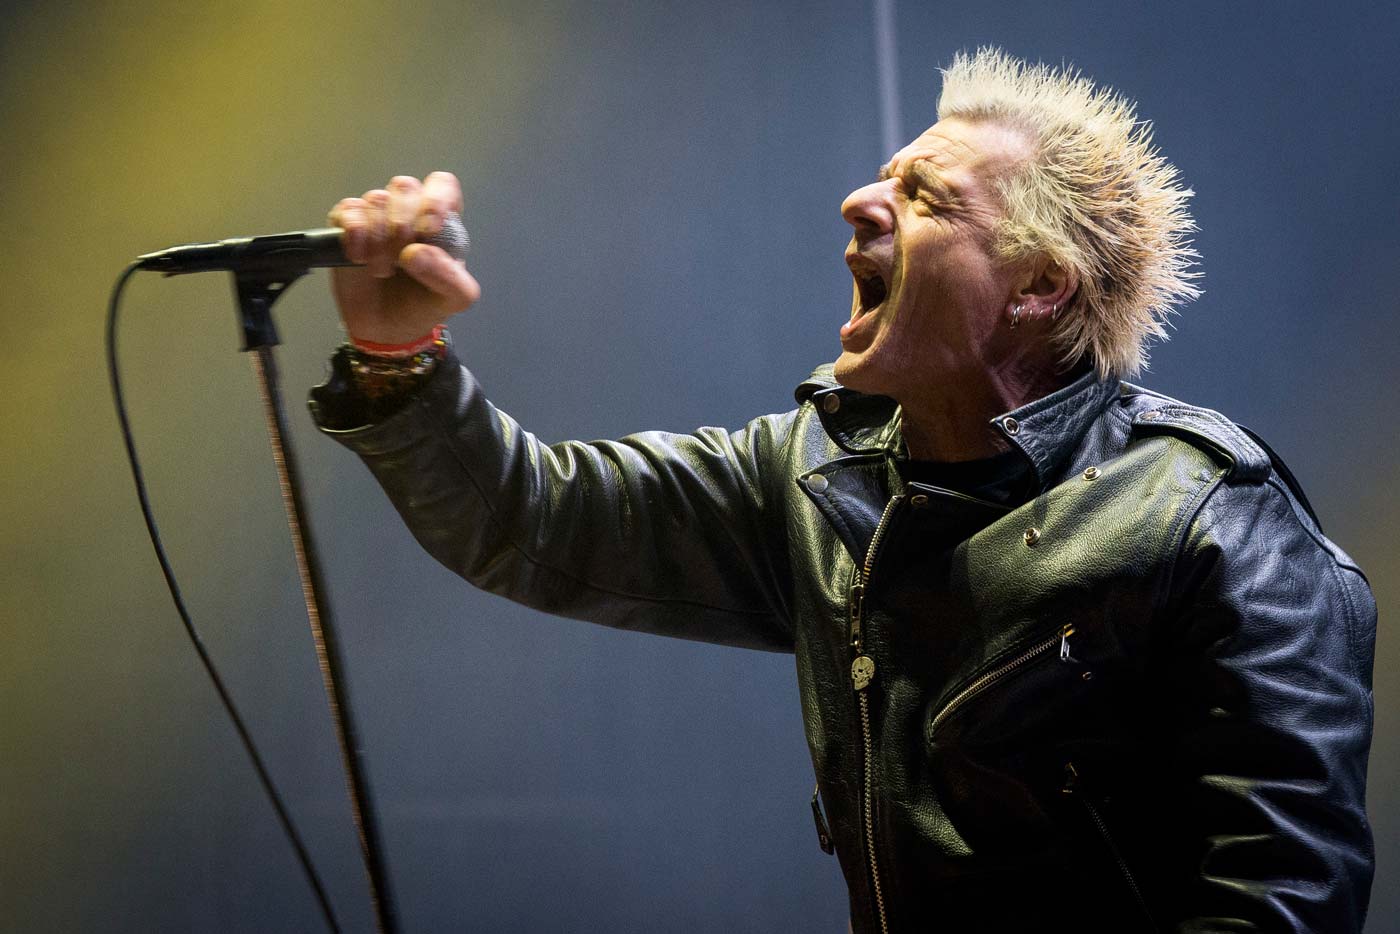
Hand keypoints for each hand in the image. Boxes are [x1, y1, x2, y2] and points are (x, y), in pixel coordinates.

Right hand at [327, 172, 480, 344]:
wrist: (386, 331)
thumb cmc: (424, 305)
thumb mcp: (455, 299)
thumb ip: (450, 277)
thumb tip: (416, 252)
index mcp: (441, 222)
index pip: (442, 184)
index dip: (435, 200)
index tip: (427, 231)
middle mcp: (409, 212)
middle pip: (405, 187)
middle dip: (403, 225)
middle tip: (401, 262)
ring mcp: (377, 216)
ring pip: (376, 199)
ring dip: (379, 237)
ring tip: (381, 270)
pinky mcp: (347, 225)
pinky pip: (348, 210)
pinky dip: (354, 234)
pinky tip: (358, 258)